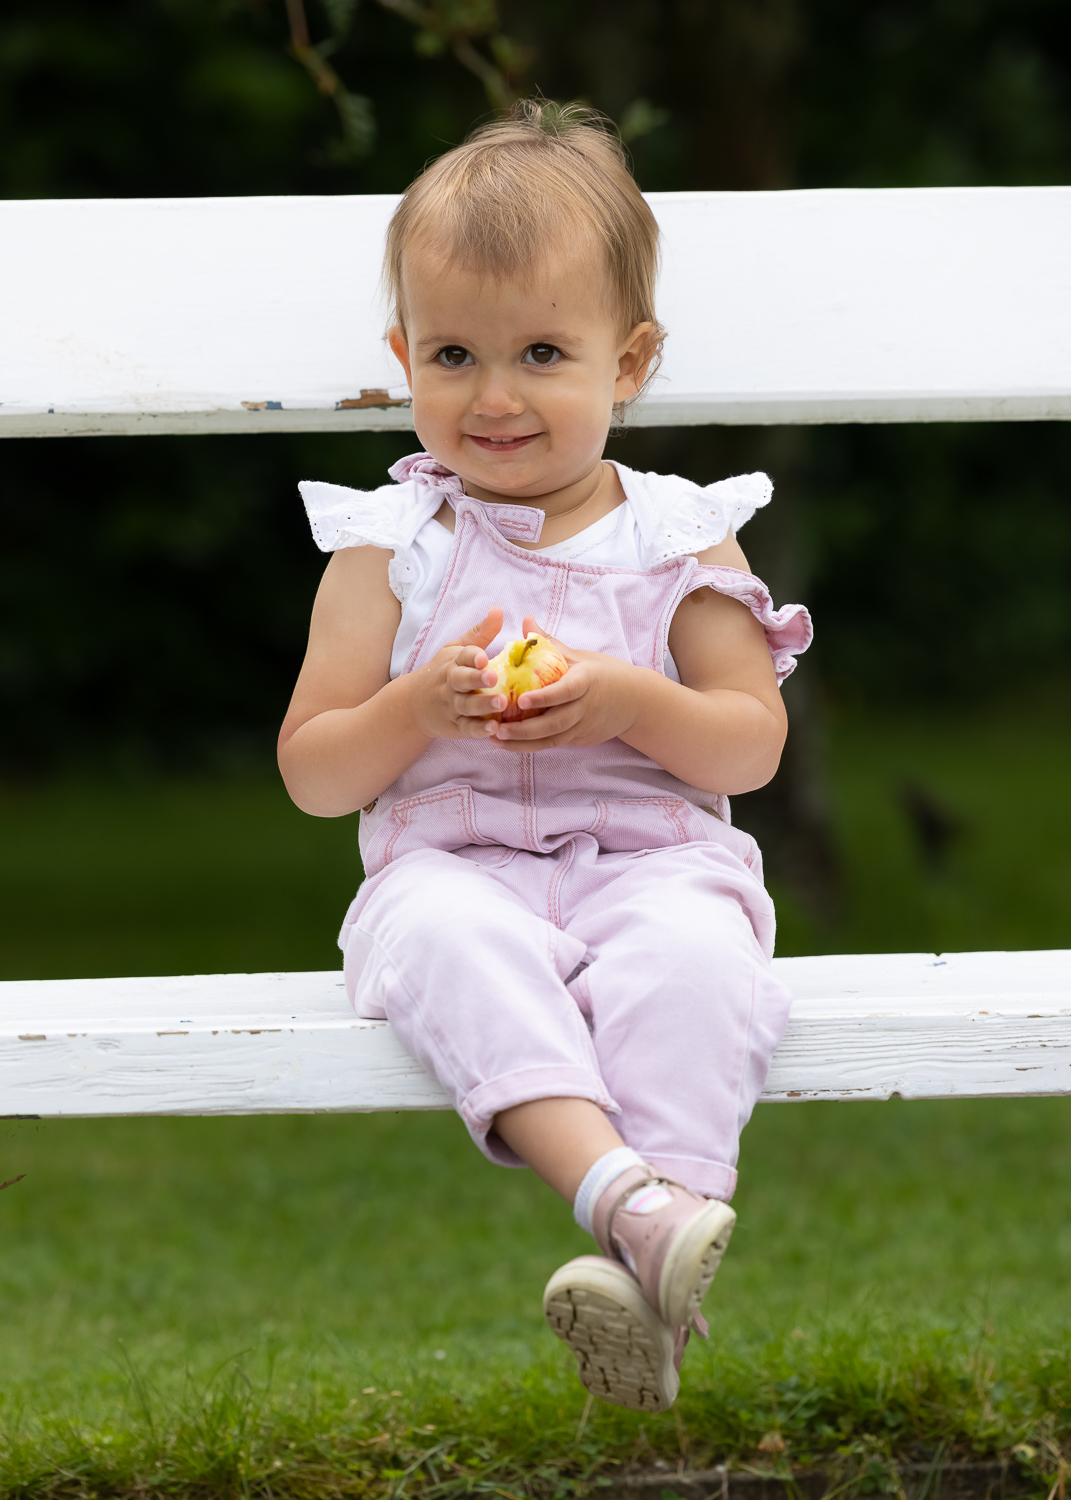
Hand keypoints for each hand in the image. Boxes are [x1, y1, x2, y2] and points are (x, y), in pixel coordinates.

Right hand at [404, 606, 514, 739]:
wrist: (413, 705)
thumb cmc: (443, 672)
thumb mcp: (457, 649)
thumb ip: (480, 633)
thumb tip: (499, 610)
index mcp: (454, 662)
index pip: (463, 656)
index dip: (473, 656)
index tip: (484, 656)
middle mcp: (451, 683)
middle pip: (463, 680)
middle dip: (476, 678)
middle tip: (493, 677)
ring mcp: (452, 705)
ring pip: (467, 705)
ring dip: (483, 705)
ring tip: (501, 703)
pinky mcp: (455, 725)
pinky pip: (467, 728)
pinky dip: (479, 730)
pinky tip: (494, 729)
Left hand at [485, 614, 643, 751]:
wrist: (637, 702)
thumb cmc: (605, 673)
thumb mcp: (580, 656)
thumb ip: (550, 642)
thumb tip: (526, 620)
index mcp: (586, 682)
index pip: (565, 691)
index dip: (544, 698)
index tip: (521, 701)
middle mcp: (585, 707)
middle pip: (555, 722)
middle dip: (525, 729)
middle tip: (498, 728)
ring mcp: (583, 726)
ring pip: (552, 739)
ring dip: (523, 742)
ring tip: (497, 739)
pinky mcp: (580, 739)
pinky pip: (554, 744)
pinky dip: (532, 746)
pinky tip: (510, 744)